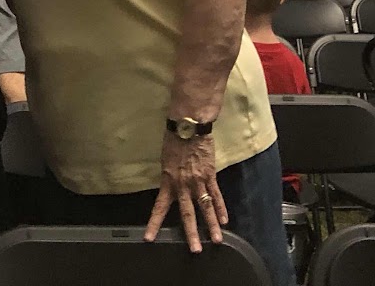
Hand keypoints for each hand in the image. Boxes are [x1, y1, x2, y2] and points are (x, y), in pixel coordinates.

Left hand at [144, 130, 226, 251]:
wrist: (189, 125)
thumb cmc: (174, 138)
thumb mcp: (165, 159)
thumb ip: (169, 175)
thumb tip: (171, 186)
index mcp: (168, 180)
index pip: (159, 207)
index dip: (154, 223)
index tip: (149, 238)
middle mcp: (183, 185)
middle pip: (187, 213)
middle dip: (191, 233)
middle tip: (195, 250)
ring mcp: (198, 181)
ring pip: (205, 207)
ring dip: (211, 225)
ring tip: (216, 240)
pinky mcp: (210, 174)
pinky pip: (216, 194)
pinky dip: (221, 208)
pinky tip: (224, 220)